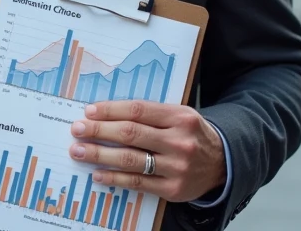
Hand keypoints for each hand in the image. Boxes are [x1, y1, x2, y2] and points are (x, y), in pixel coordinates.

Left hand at [70, 101, 225, 203]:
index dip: (111, 110)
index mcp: (180, 117)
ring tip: (79, 151)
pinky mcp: (173, 189)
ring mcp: (177, 167)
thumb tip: (106, 114)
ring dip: (100, 155)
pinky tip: (98, 174)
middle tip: (77, 130)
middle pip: (131, 134)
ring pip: (131, 159)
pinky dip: (115, 178)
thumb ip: (150, 114)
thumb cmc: (191, 134)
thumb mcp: (179, 115)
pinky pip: (138, 183)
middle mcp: (180, 142)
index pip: (138, 111)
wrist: (224, 163)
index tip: (89, 112)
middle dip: (99, 131)